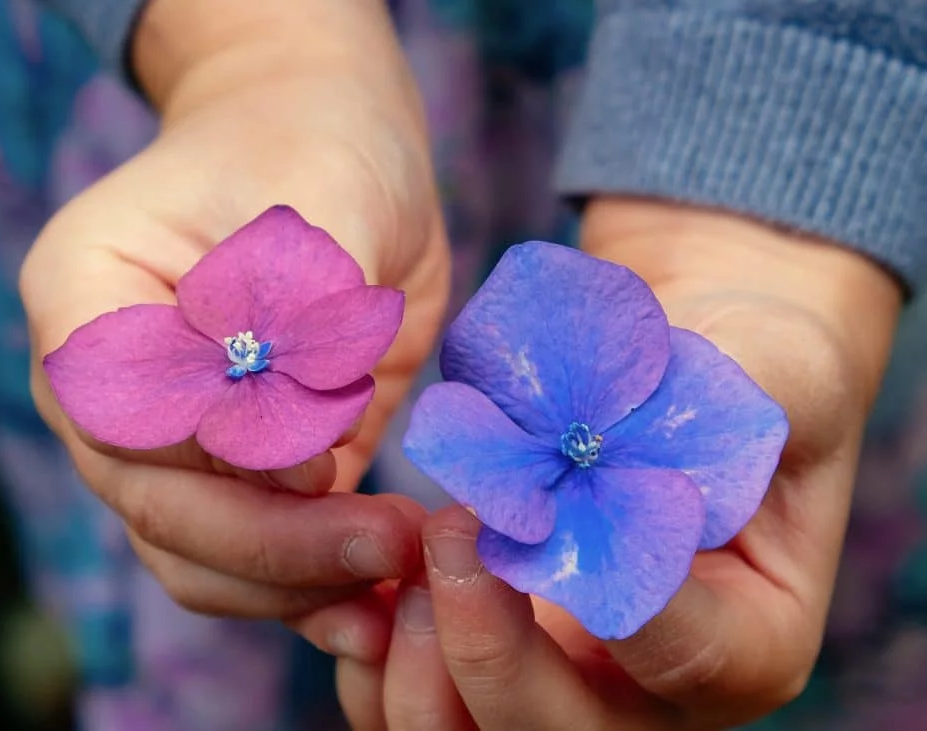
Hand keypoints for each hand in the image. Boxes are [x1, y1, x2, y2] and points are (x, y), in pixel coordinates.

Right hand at [20, 0, 447, 647]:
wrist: (338, 153)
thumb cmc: (317, 148)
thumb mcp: (322, 199)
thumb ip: (301, 314)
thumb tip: (290, 458)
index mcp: (89, 301)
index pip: (122, 420)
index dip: (219, 462)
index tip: (322, 462)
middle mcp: (114, 389)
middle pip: (159, 508)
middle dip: (276, 546)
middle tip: (388, 546)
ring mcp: (176, 441)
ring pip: (201, 557)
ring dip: (297, 584)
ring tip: (397, 572)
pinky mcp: (249, 471)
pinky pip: (261, 558)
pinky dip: (316, 587)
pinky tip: (382, 597)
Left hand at [338, 199, 901, 728]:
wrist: (686, 360)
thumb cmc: (750, 358)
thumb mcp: (770, 361)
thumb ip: (705, 409)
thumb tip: (593, 450)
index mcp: (750, 638)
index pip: (685, 656)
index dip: (601, 594)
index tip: (543, 504)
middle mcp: (655, 689)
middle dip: (489, 651)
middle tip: (451, 531)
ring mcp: (569, 679)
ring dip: (420, 666)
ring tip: (412, 552)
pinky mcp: (498, 652)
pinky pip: (417, 702)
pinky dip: (377, 655)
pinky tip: (374, 568)